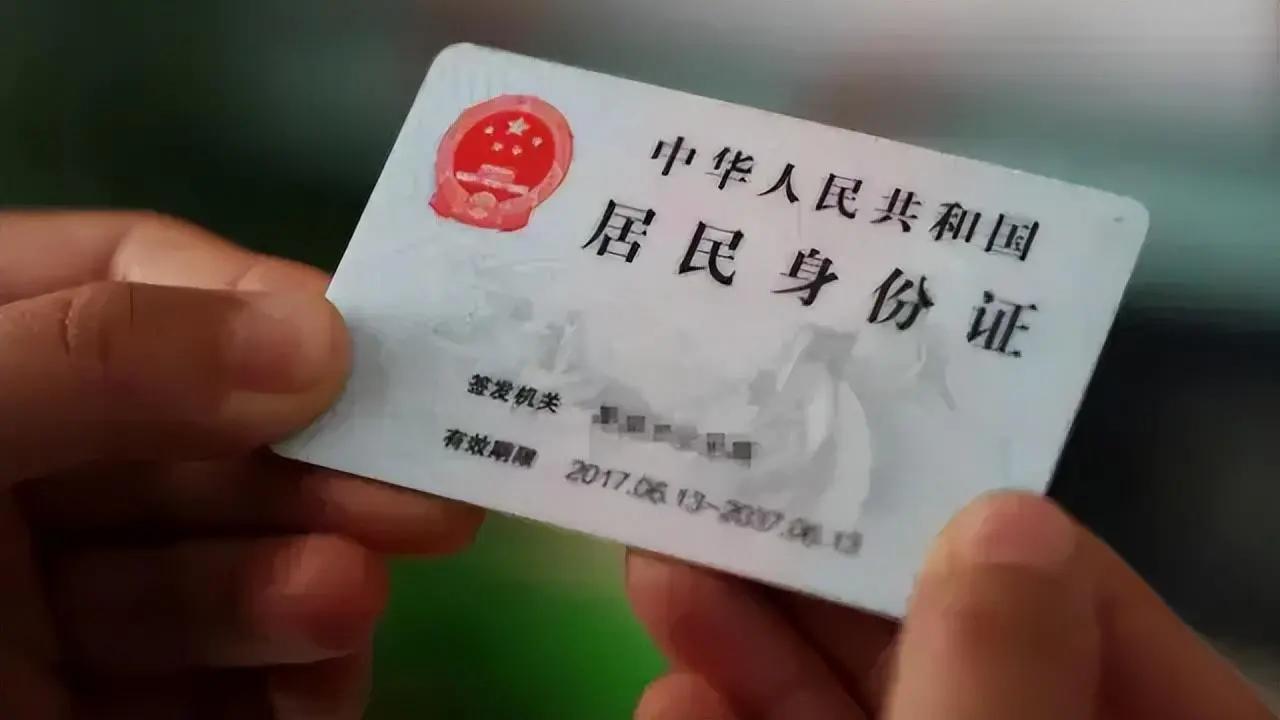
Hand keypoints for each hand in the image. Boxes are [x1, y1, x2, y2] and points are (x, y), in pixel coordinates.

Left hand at [0, 211, 482, 718]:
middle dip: (313, 458)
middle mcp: (26, 472)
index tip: (349, 341)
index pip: (120, 277)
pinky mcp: (115, 713)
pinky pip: (235, 687)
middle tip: (430, 480)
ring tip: (349, 595)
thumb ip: (99, 359)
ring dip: (307, 577)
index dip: (240, 296)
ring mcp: (60, 605)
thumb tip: (315, 337)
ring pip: (224, 565)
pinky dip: (302, 682)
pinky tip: (326, 677)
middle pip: (203, 433)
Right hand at [627, 493, 1273, 719]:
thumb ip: (1003, 687)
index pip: (1093, 611)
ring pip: (871, 714)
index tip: (857, 446)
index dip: (977, 526)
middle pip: (953, 653)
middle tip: (719, 475)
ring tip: (661, 564)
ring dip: (755, 650)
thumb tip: (1005, 520)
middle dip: (822, 575)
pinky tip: (673, 696)